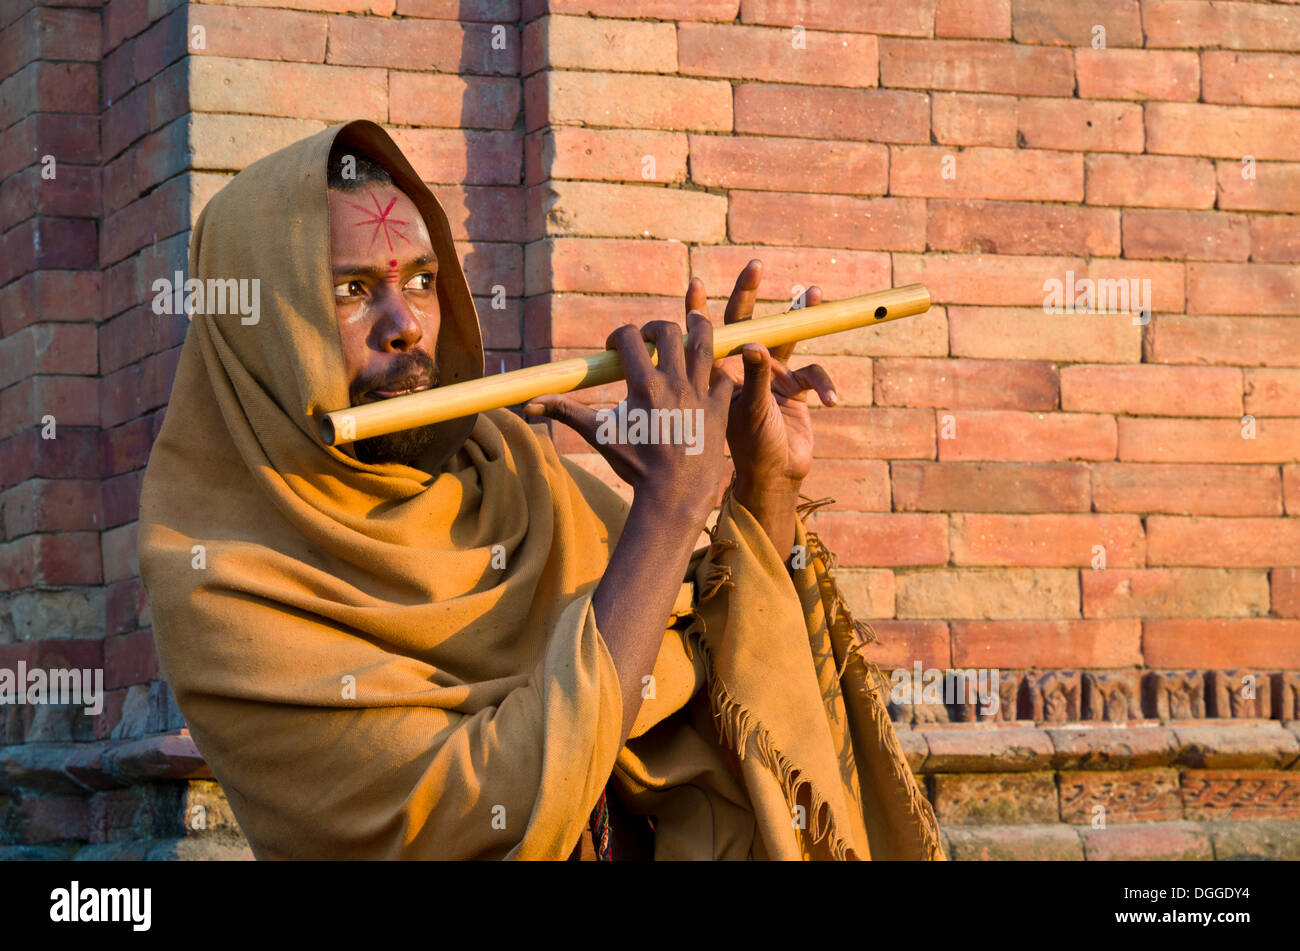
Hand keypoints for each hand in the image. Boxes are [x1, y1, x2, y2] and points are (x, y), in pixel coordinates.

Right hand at [525, 311, 732, 526]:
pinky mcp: (720, 407)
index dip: (618, 336)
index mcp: (644, 385)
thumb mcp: (600, 435)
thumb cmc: (635, 466)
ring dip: (698, 327)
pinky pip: (726, 375)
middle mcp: (675, 383)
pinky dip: (719, 368)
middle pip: (669, 330)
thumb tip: (529, 404)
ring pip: (706, 342)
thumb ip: (565, 413)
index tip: (614, 350)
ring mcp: (702, 393)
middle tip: (650, 339)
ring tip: (692, 321)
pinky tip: (708, 372)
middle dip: (656, 328)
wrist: (675, 495)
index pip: (630, 337)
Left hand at [689, 262, 837, 549]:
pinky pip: (814, 373)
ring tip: (813, 294)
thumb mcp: (747, 414)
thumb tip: (753, 344)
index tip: (694, 284)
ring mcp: (772, 377)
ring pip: (786, 337)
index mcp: (721, 375)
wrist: (775, 479)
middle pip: (748, 322)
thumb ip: (754, 379)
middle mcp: (745, 369)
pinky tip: (831, 401)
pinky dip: (825, 384)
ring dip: (800, 316)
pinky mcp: (797, 388)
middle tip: (754, 266)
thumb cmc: (750, 450)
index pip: (706, 335)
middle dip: (750, 293)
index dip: (698, 309)